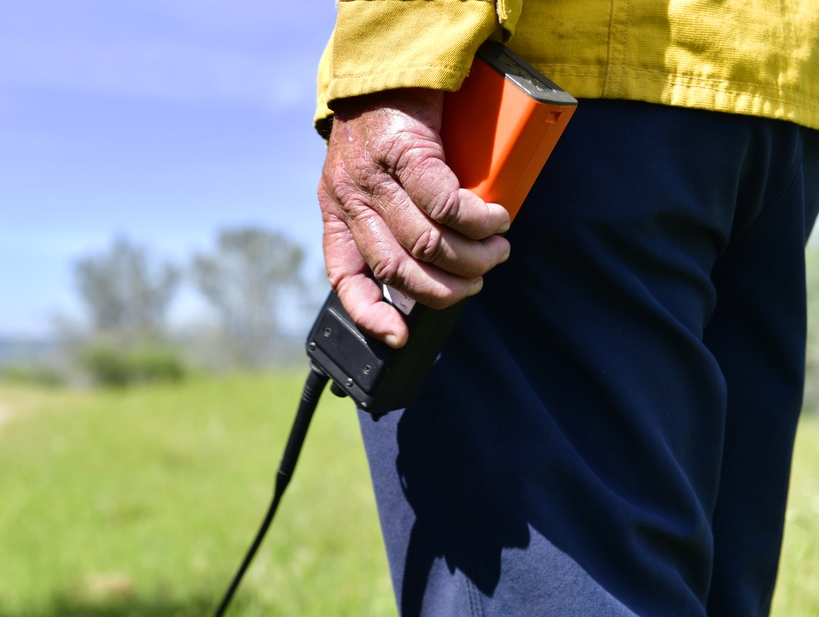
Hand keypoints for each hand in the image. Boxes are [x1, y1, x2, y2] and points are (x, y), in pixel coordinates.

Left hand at [317, 88, 510, 347]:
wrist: (387, 64)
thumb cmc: (385, 125)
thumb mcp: (370, 178)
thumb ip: (389, 215)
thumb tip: (435, 260)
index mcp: (337, 211)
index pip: (345, 274)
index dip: (370, 313)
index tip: (398, 337)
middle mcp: (349, 197)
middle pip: (397, 266)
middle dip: (442, 287)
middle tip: (475, 281)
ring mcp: (374, 175)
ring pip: (425, 240)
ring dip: (468, 256)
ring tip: (494, 251)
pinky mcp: (406, 151)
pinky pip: (445, 202)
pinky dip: (476, 219)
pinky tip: (495, 219)